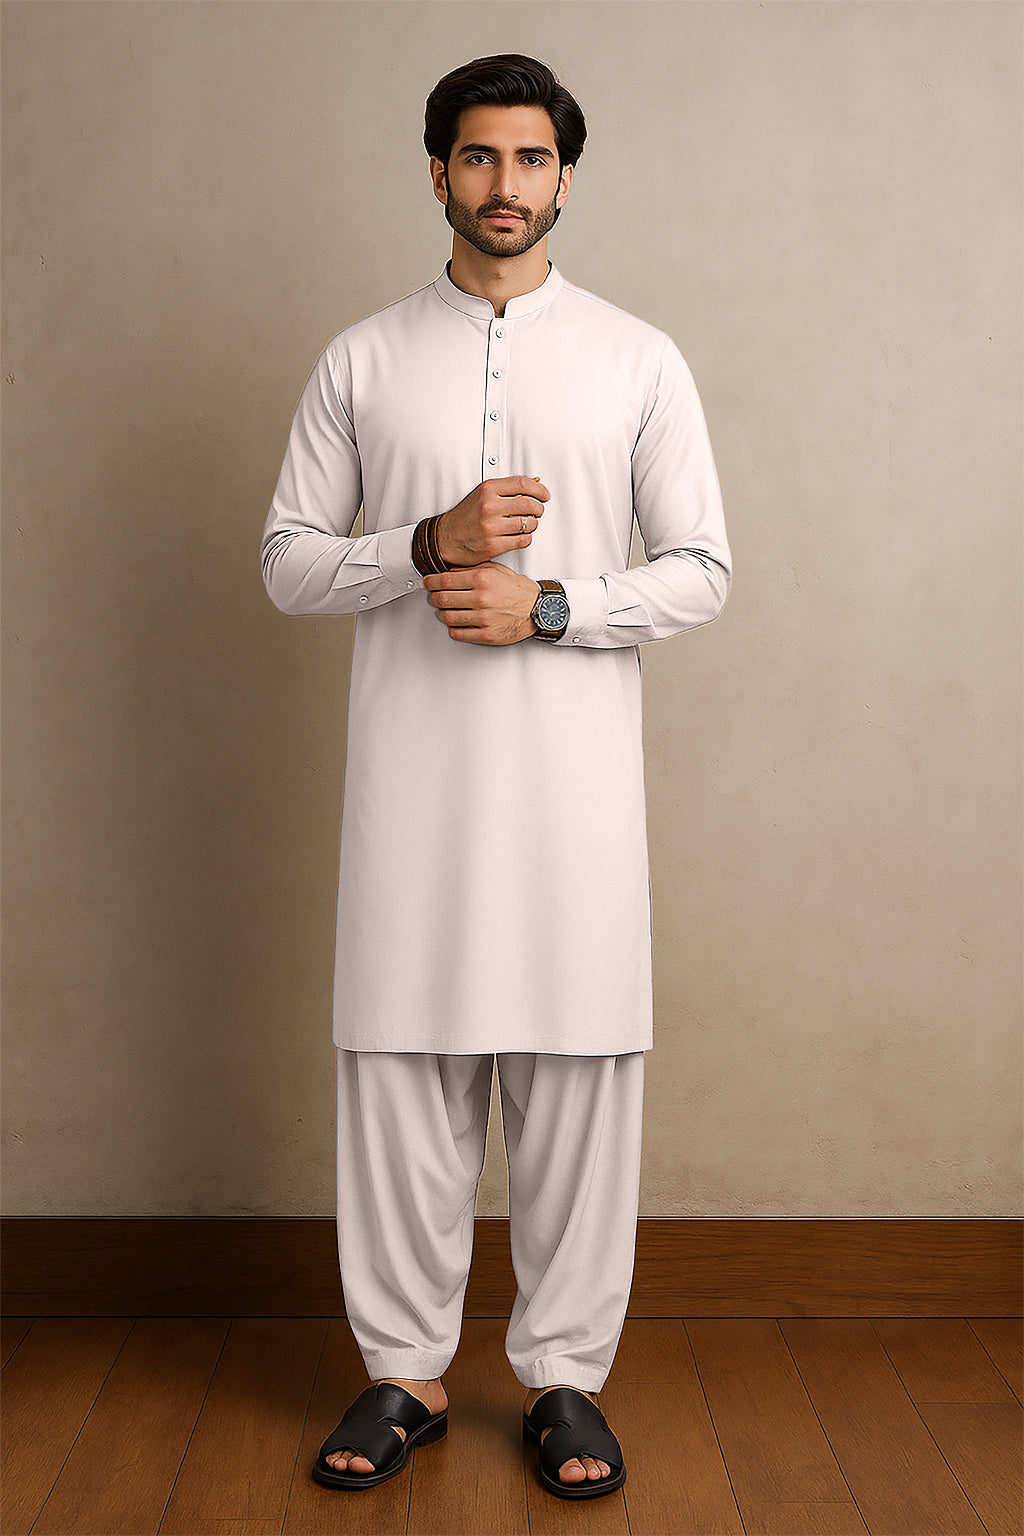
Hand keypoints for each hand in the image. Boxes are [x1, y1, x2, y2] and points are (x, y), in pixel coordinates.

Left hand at [423, 563, 541, 645]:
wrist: (537, 608)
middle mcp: (481, 598)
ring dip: (442, 614)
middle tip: (434, 597)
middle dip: (433, 598)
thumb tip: (450, 572)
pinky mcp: (487, 635)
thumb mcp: (495, 570)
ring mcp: (484, 618)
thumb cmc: (516, 590)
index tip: (427, 583)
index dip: (430, 582)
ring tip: (445, 611)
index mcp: (482, 579)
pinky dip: (453, 628)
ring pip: (447, 617)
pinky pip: (458, 633)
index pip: (444, 581)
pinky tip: (456, 623)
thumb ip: (472, 569)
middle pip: (442, 599)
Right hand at [435, 476, 549, 566]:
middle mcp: (489, 506)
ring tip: (526, 524)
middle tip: (538, 511)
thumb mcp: (483, 495)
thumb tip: (535, 482)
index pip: (523, 484)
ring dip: (532, 525)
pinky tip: (520, 536)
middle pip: (530, 504)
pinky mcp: (493, 545)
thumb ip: (508, 488)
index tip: (544, 495)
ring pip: (528, 523)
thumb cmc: (465, 517)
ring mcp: (491, 527)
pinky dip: (526, 538)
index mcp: (488, 490)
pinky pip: (523, 540)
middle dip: (539, 509)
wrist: (445, 539)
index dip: (540, 490)